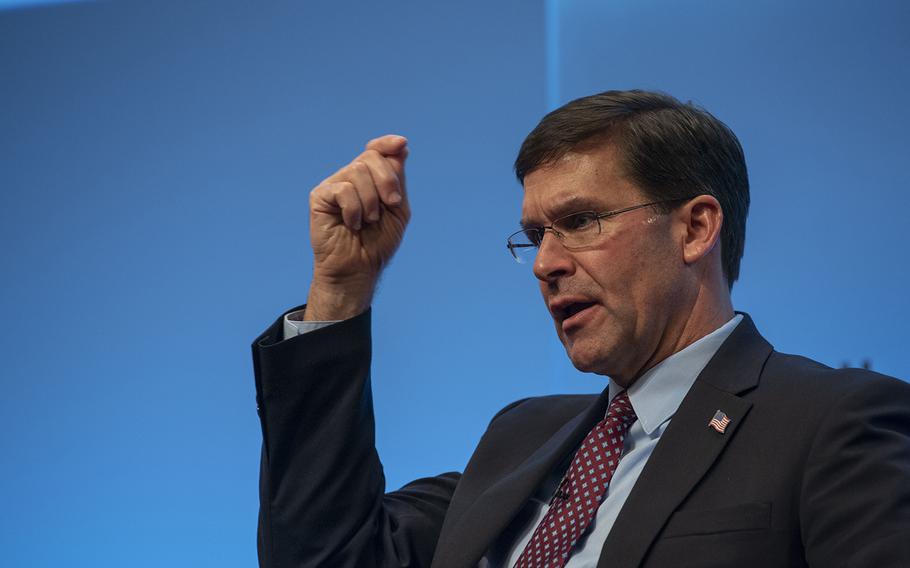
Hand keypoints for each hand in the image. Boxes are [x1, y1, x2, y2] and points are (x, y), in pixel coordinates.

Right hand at [305, 135, 409, 320]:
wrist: (359, 269)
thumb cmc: (378, 243)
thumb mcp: (397, 209)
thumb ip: (397, 179)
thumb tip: (401, 146)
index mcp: (371, 179)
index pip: (376, 150)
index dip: (387, 143)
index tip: (401, 144)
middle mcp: (351, 178)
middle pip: (371, 157)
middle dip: (387, 180)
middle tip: (391, 204)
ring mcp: (334, 186)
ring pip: (357, 171)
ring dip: (371, 201)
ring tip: (369, 221)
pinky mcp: (319, 197)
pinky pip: (343, 190)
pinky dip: (354, 209)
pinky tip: (352, 224)